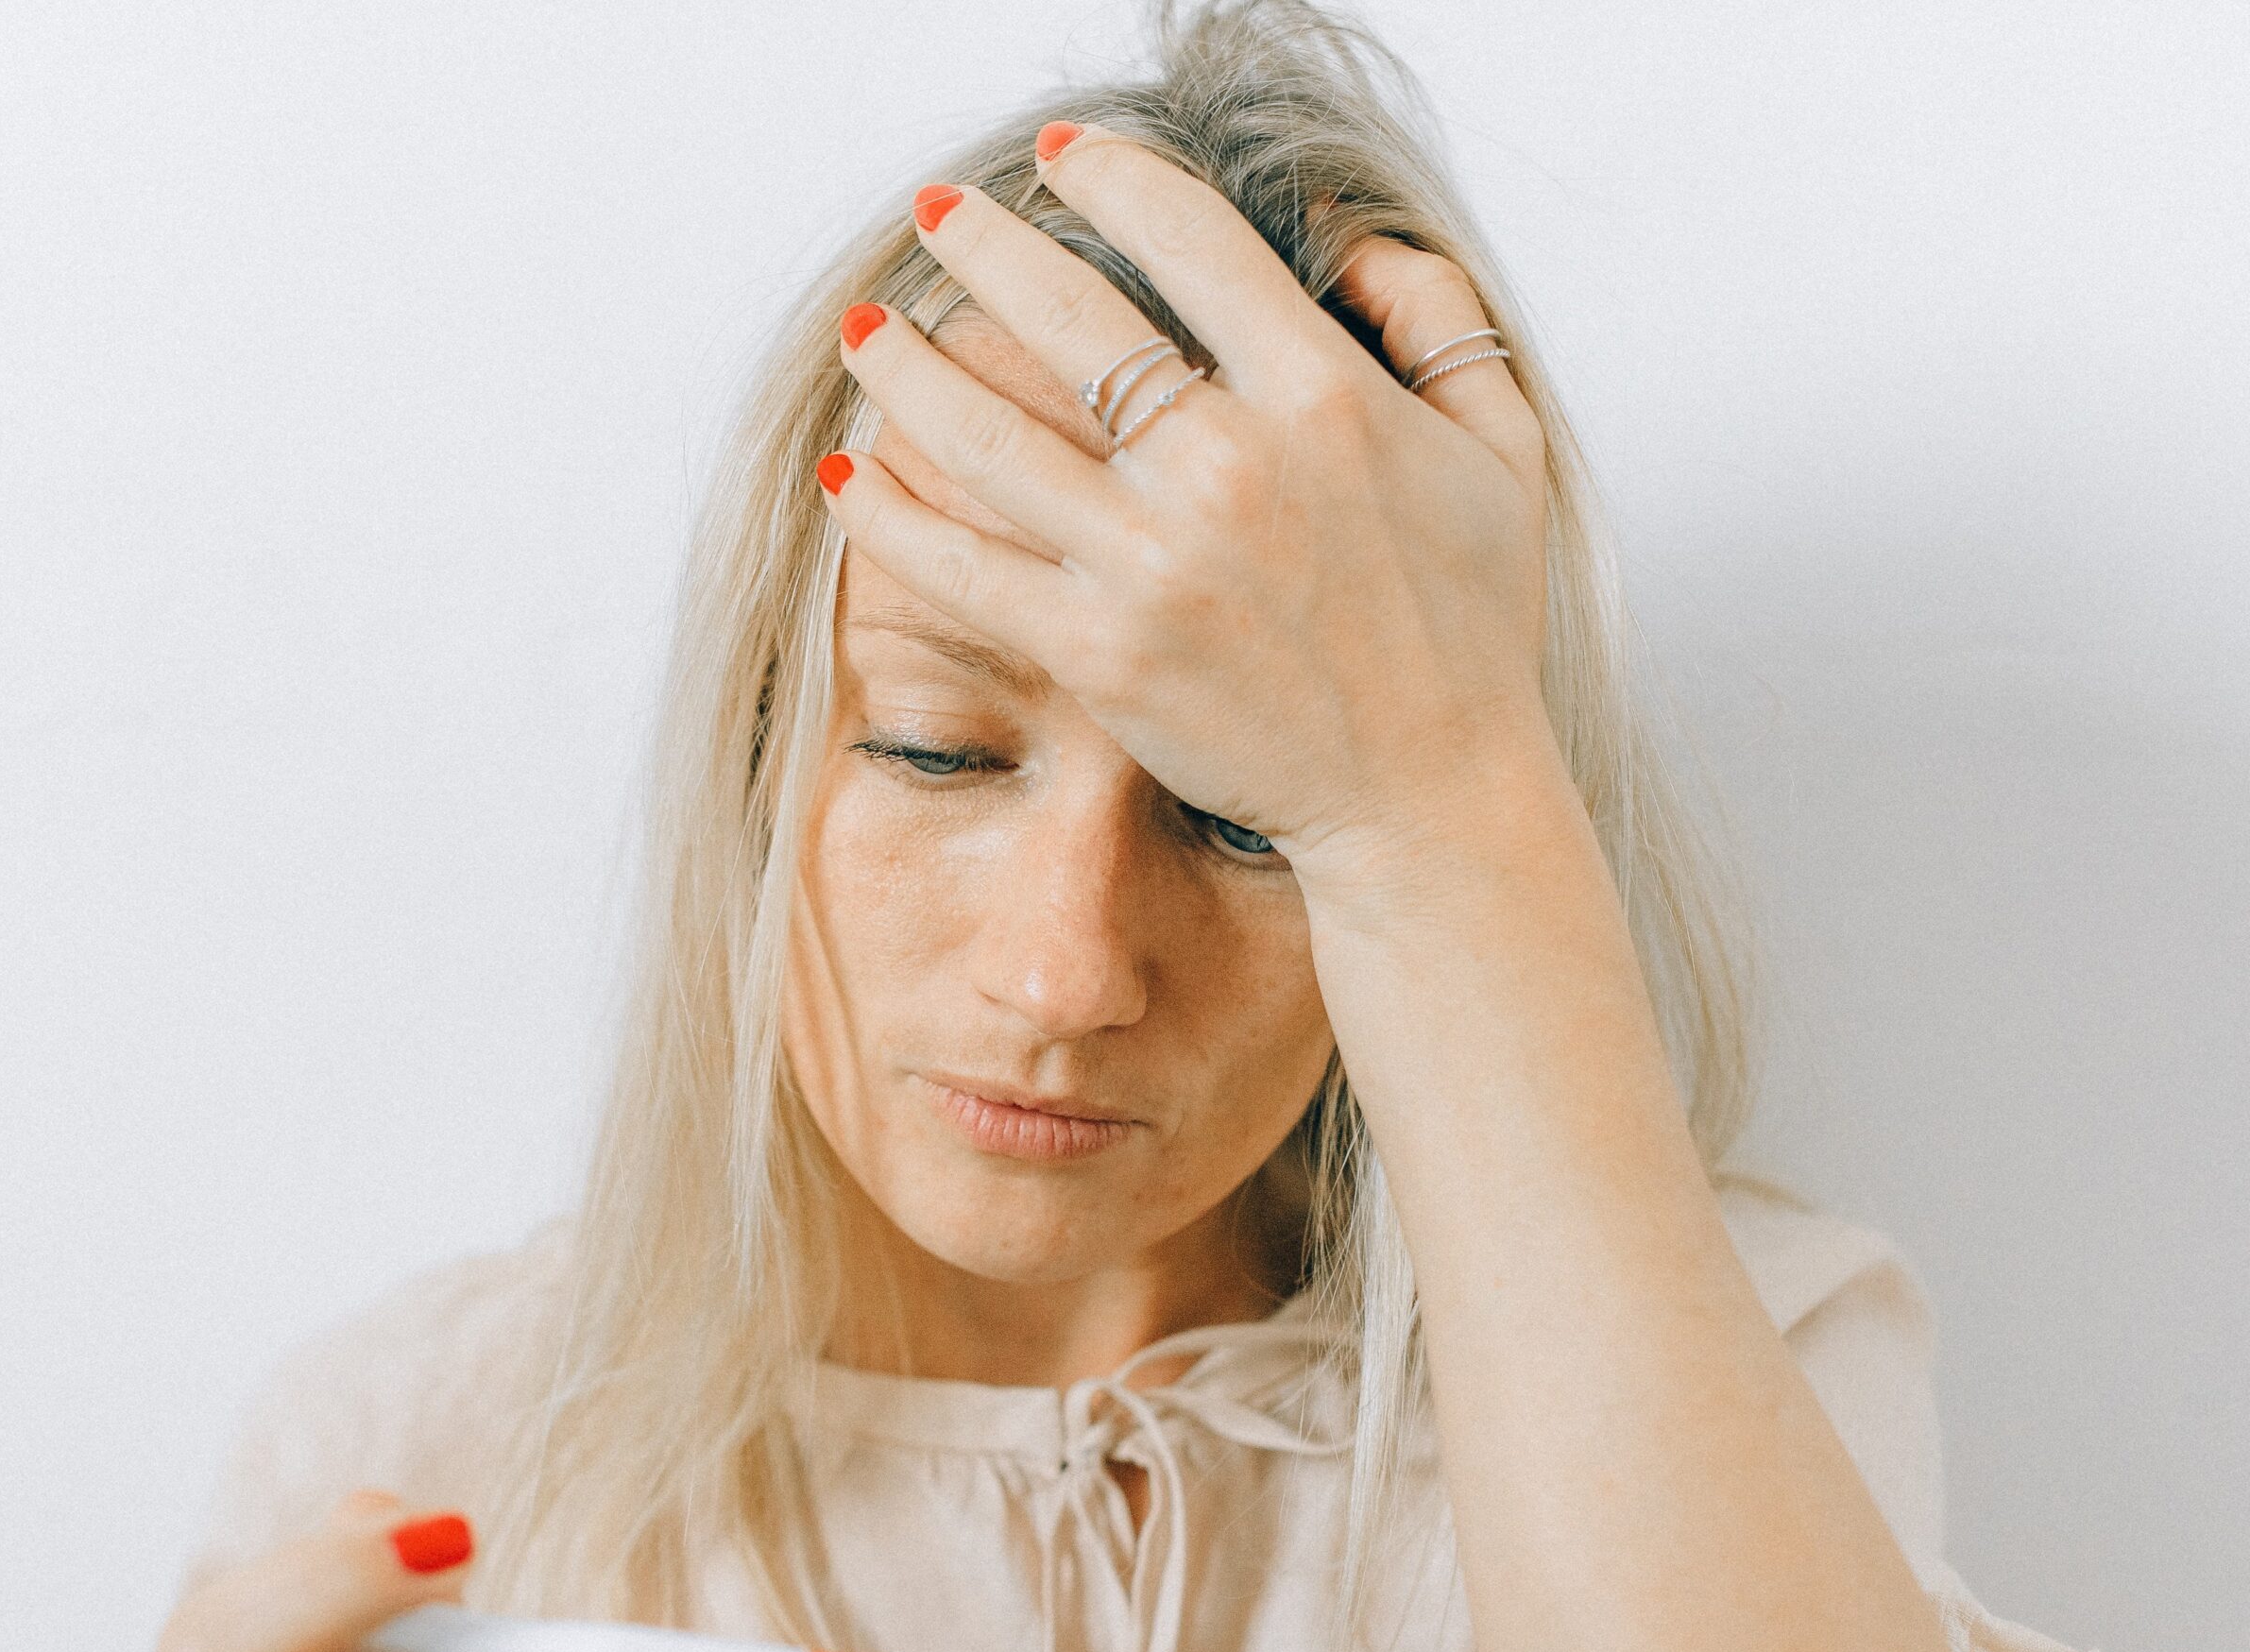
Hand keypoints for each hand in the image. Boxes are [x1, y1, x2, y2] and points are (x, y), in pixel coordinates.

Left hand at [818, 127, 1559, 897]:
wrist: (1428, 793)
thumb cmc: (1467, 632)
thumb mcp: (1503, 447)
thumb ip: (1439, 318)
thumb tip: (1349, 246)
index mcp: (1321, 393)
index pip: (1186, 238)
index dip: (1107, 177)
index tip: (1061, 158)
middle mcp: (1226, 466)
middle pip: (1065, 315)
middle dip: (982, 247)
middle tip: (939, 219)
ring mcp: (1152, 563)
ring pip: (987, 436)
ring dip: (909, 369)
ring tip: (869, 332)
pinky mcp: (1099, 653)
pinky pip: (962, 569)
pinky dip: (890, 519)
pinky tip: (849, 475)